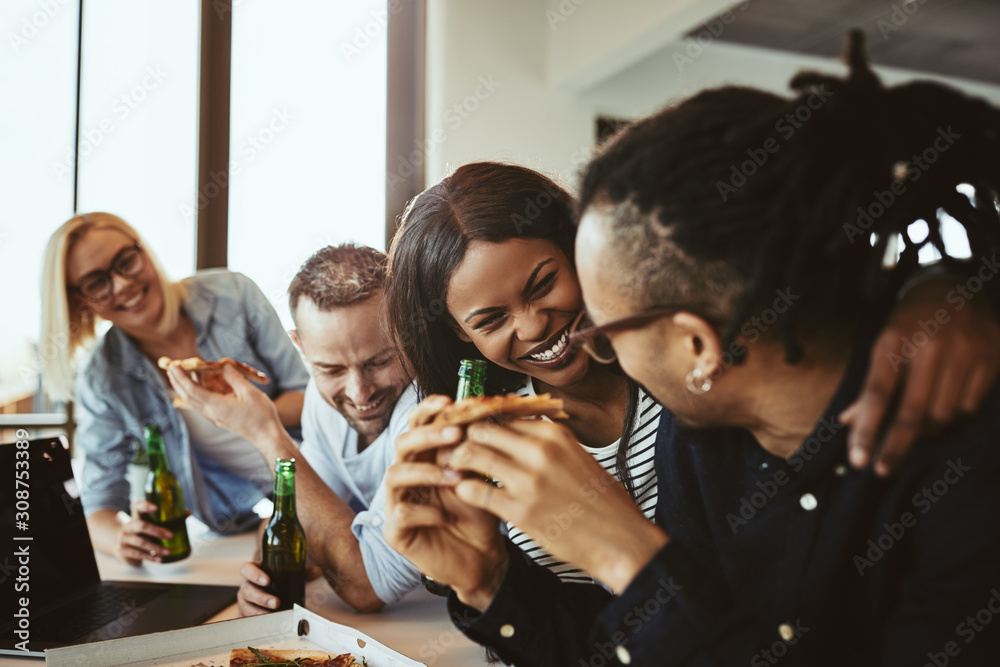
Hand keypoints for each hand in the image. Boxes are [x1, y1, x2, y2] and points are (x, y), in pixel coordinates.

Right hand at [117, 500, 173, 566]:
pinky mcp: (123, 551)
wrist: (119, 544)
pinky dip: (150, 557)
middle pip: (141, 526)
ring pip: (140, 542)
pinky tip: (159, 559)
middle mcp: (128, 526)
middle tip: (171, 536)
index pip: (138, 507)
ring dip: (156, 547)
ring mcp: (124, 539)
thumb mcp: (150, 524)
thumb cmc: (141, 531)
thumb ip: (168, 518)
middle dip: (157, 531)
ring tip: (168, 551)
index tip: (156, 508)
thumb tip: (187, 512)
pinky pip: (138, 554)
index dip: (146, 506)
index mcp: (136, 516)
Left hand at [167, 364, 281, 442]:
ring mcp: (214, 417)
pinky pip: (201, 405)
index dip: (181, 377)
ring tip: (180, 376)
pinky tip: (197, 389)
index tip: (173, 366)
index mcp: (215, 405)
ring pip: (193, 401)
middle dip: (177, 381)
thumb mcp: (249, 392)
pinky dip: (195, 394)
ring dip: (184, 388)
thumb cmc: (260, 415)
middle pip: (188, 395)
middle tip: (171, 367)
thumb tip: (224, 365)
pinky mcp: (219, 418)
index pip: (192, 389)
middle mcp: (210, 412)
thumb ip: (234, 377)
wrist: (266, 435)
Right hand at [237, 561, 322, 615]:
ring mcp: (244, 602)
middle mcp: (246, 586)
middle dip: (262, 598)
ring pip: (247, 607)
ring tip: (274, 615)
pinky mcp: (245, 615)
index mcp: (254, 572)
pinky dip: (258, 622)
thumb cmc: (278, 582)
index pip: (247, 569)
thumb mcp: (289, 575)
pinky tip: (268, 624)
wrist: (269, 595)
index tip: (267, 580)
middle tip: (276, 603)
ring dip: (260, 612)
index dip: (254, 574)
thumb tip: (318, 571)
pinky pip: (248, 620)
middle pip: (247, 590)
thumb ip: (302, 572)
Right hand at [383, 395, 506, 610]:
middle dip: (428, 435)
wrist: (482, 556)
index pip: (417, 425)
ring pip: (395, 474)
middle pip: (403, 443)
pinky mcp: (395, 532)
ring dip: (426, 471)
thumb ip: (473, 449)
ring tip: (456, 476)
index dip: (428, 411)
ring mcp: (397, 503)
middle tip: (456, 433)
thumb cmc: (479, 513)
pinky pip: (402, 513)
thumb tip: (477, 414)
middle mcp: (407, 476)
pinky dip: (426, 511)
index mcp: (425, 458)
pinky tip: (447, 514)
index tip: (449, 401)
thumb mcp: (481, 475)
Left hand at [448, 419, 667, 593]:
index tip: (469, 428)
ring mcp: (529, 481)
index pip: (503, 414)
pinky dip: (463, 489)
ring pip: (472, 455)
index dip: (481, 420)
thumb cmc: (602, 501)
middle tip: (452, 446)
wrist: (620, 540)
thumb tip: (516, 428)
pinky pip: (475, 492)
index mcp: (555, 434)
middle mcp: (540, 451)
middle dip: (463, 436)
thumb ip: (546, 442)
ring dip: (457, 460)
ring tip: (451, 467)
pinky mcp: (520, 511)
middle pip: (483, 429)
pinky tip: (462, 490)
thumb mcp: (578, 456)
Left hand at [841, 276, 999, 474]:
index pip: (876, 395)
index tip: (857, 460)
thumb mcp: (883, 347)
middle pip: (912, 412)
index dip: (867, 430)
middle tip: (882, 469)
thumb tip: (847, 422)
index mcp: (893, 341)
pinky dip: (956, 410)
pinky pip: (969, 405)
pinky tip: (950, 396)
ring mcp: (963, 351)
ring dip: (930, 424)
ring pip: (943, 413)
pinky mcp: (989, 357)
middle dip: (896, 446)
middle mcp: (929, 345)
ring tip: (923, 413)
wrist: (954, 290)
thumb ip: (869, 387)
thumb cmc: (910, 326)